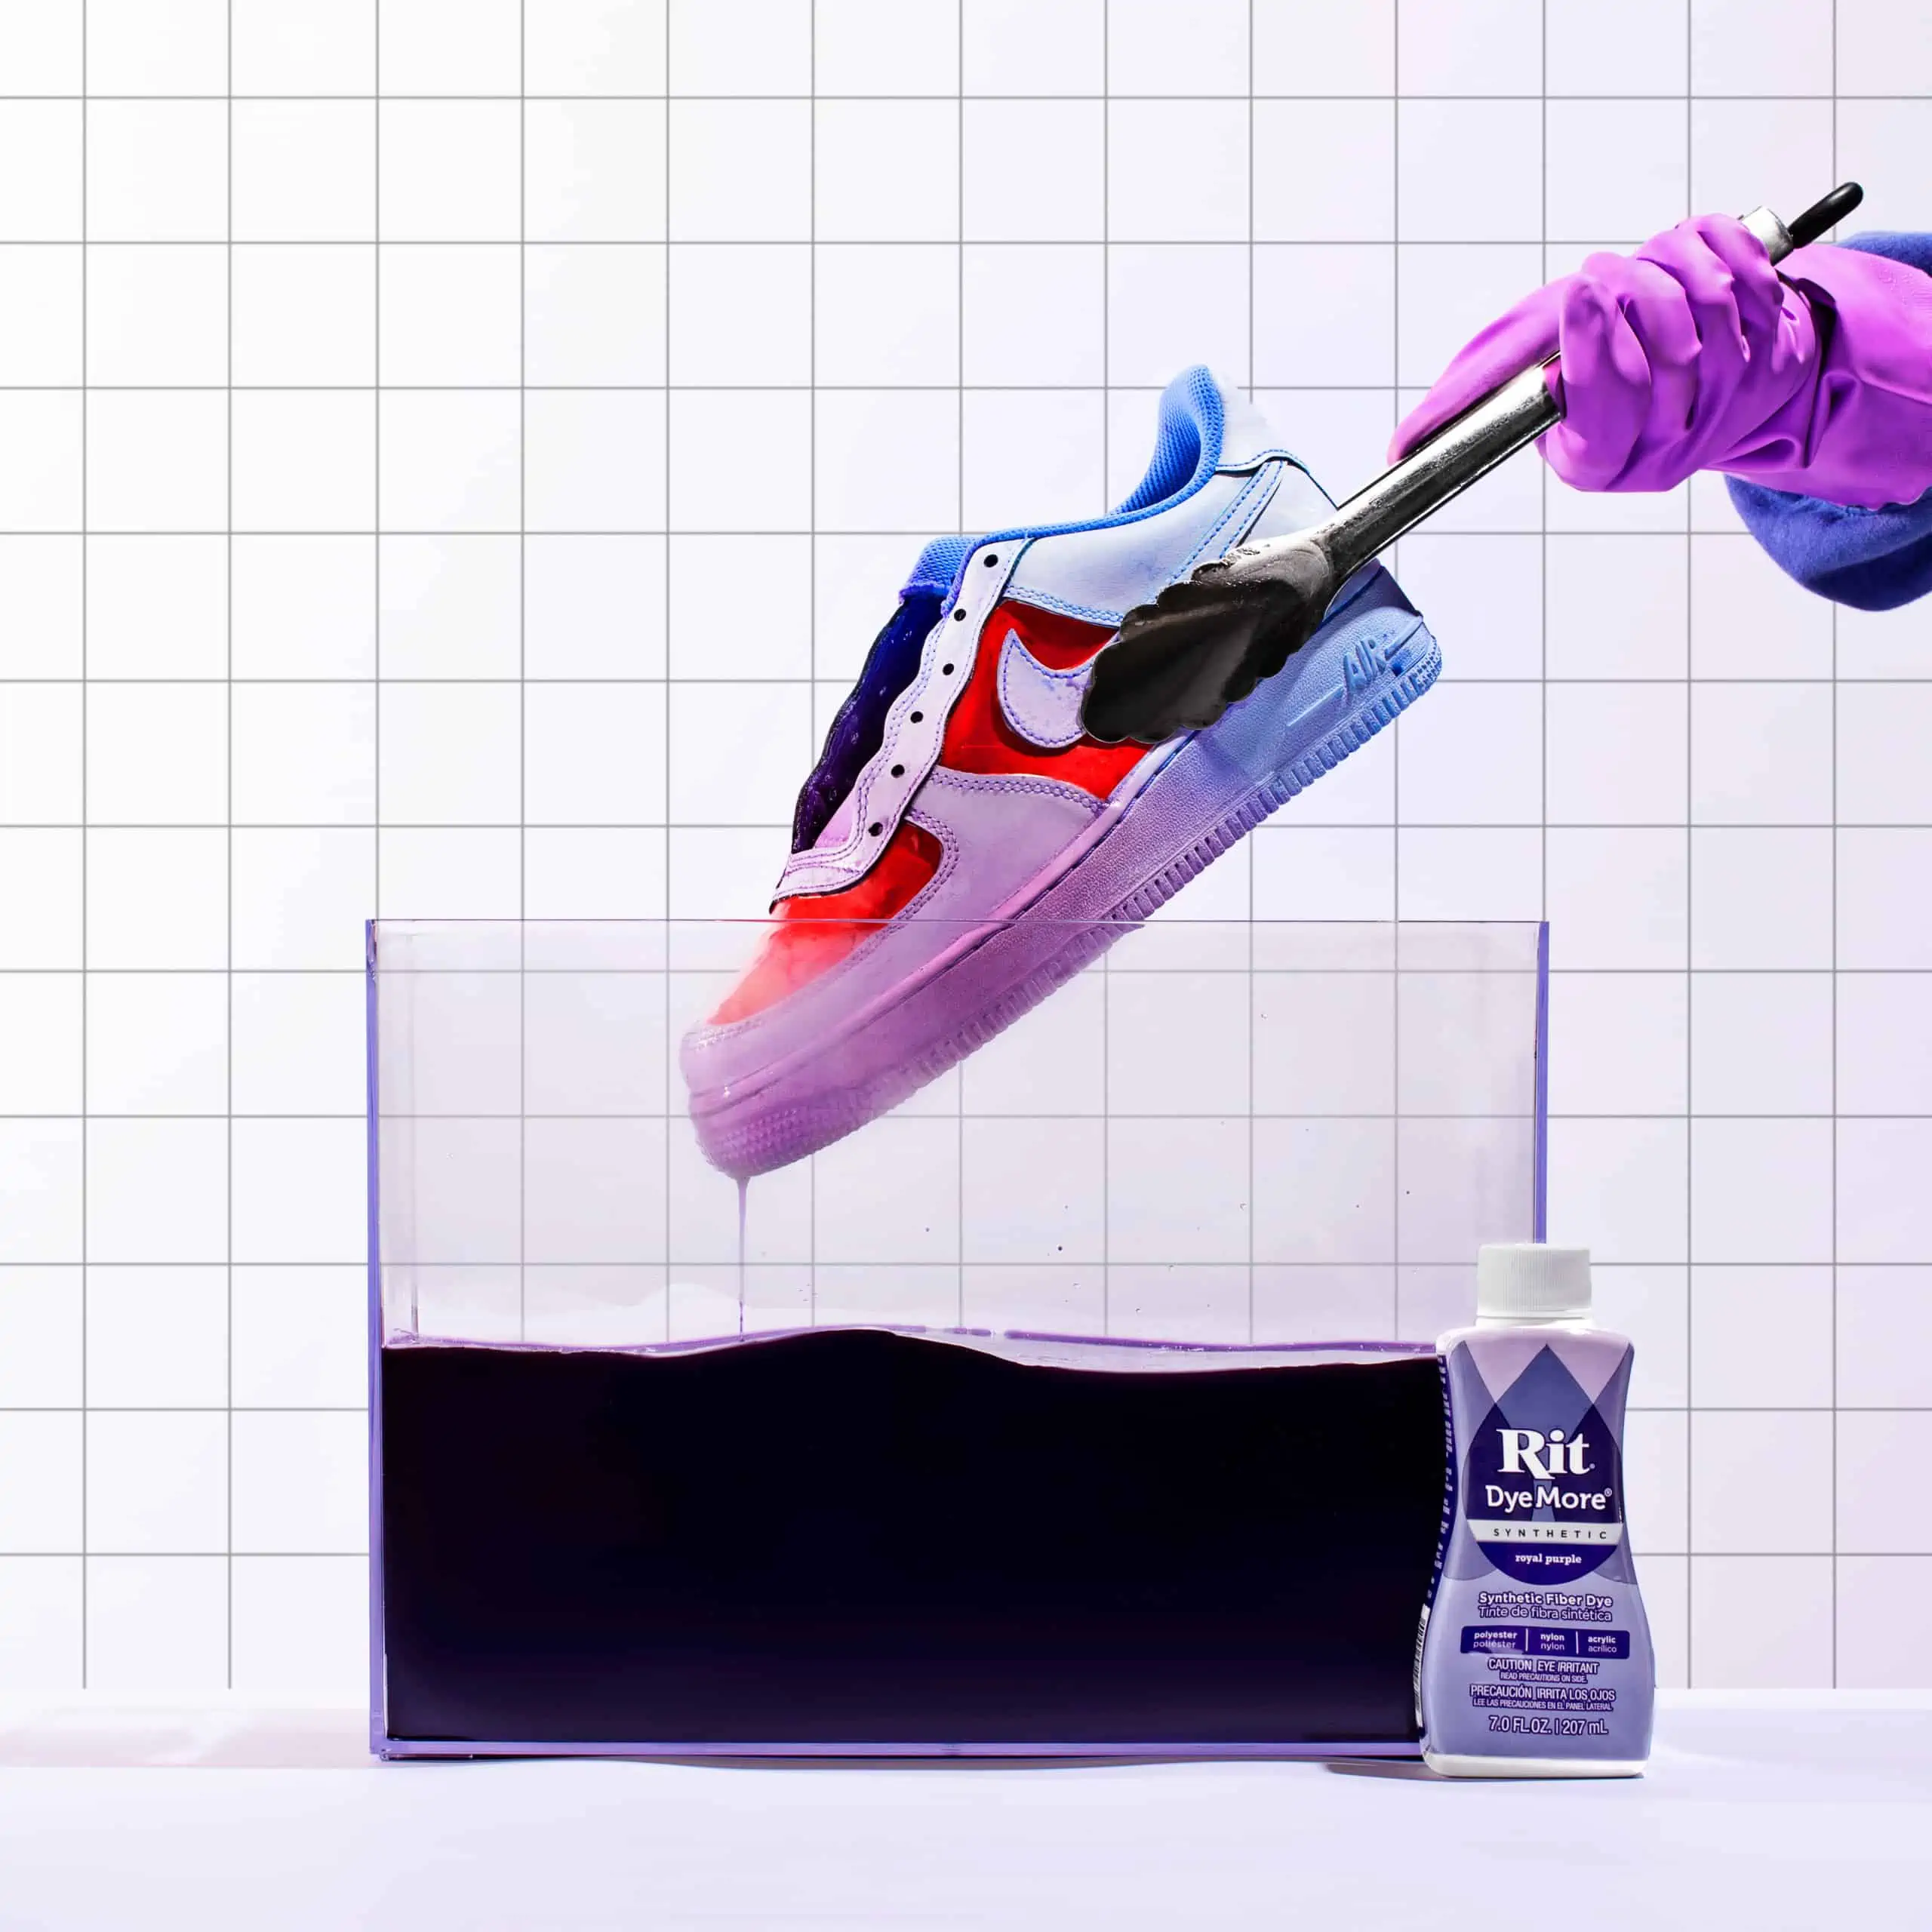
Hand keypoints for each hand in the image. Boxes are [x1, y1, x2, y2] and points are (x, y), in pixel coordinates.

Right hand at [1390, 214, 1816, 494]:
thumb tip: (1404, 448)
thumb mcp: (1531, 397)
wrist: (1712, 387)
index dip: (1594, 343)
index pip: (1602, 405)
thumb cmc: (1607, 383)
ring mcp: (1728, 403)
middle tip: (1601, 282)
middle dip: (1628, 289)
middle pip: (1661, 343)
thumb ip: (1482, 399)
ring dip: (1671, 263)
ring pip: (1707, 300)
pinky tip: (1699, 261)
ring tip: (1650, 272)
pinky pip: (1750, 273)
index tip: (1579, 294)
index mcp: (1598, 459)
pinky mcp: (1772, 353)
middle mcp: (1666, 446)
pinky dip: (1718, 245)